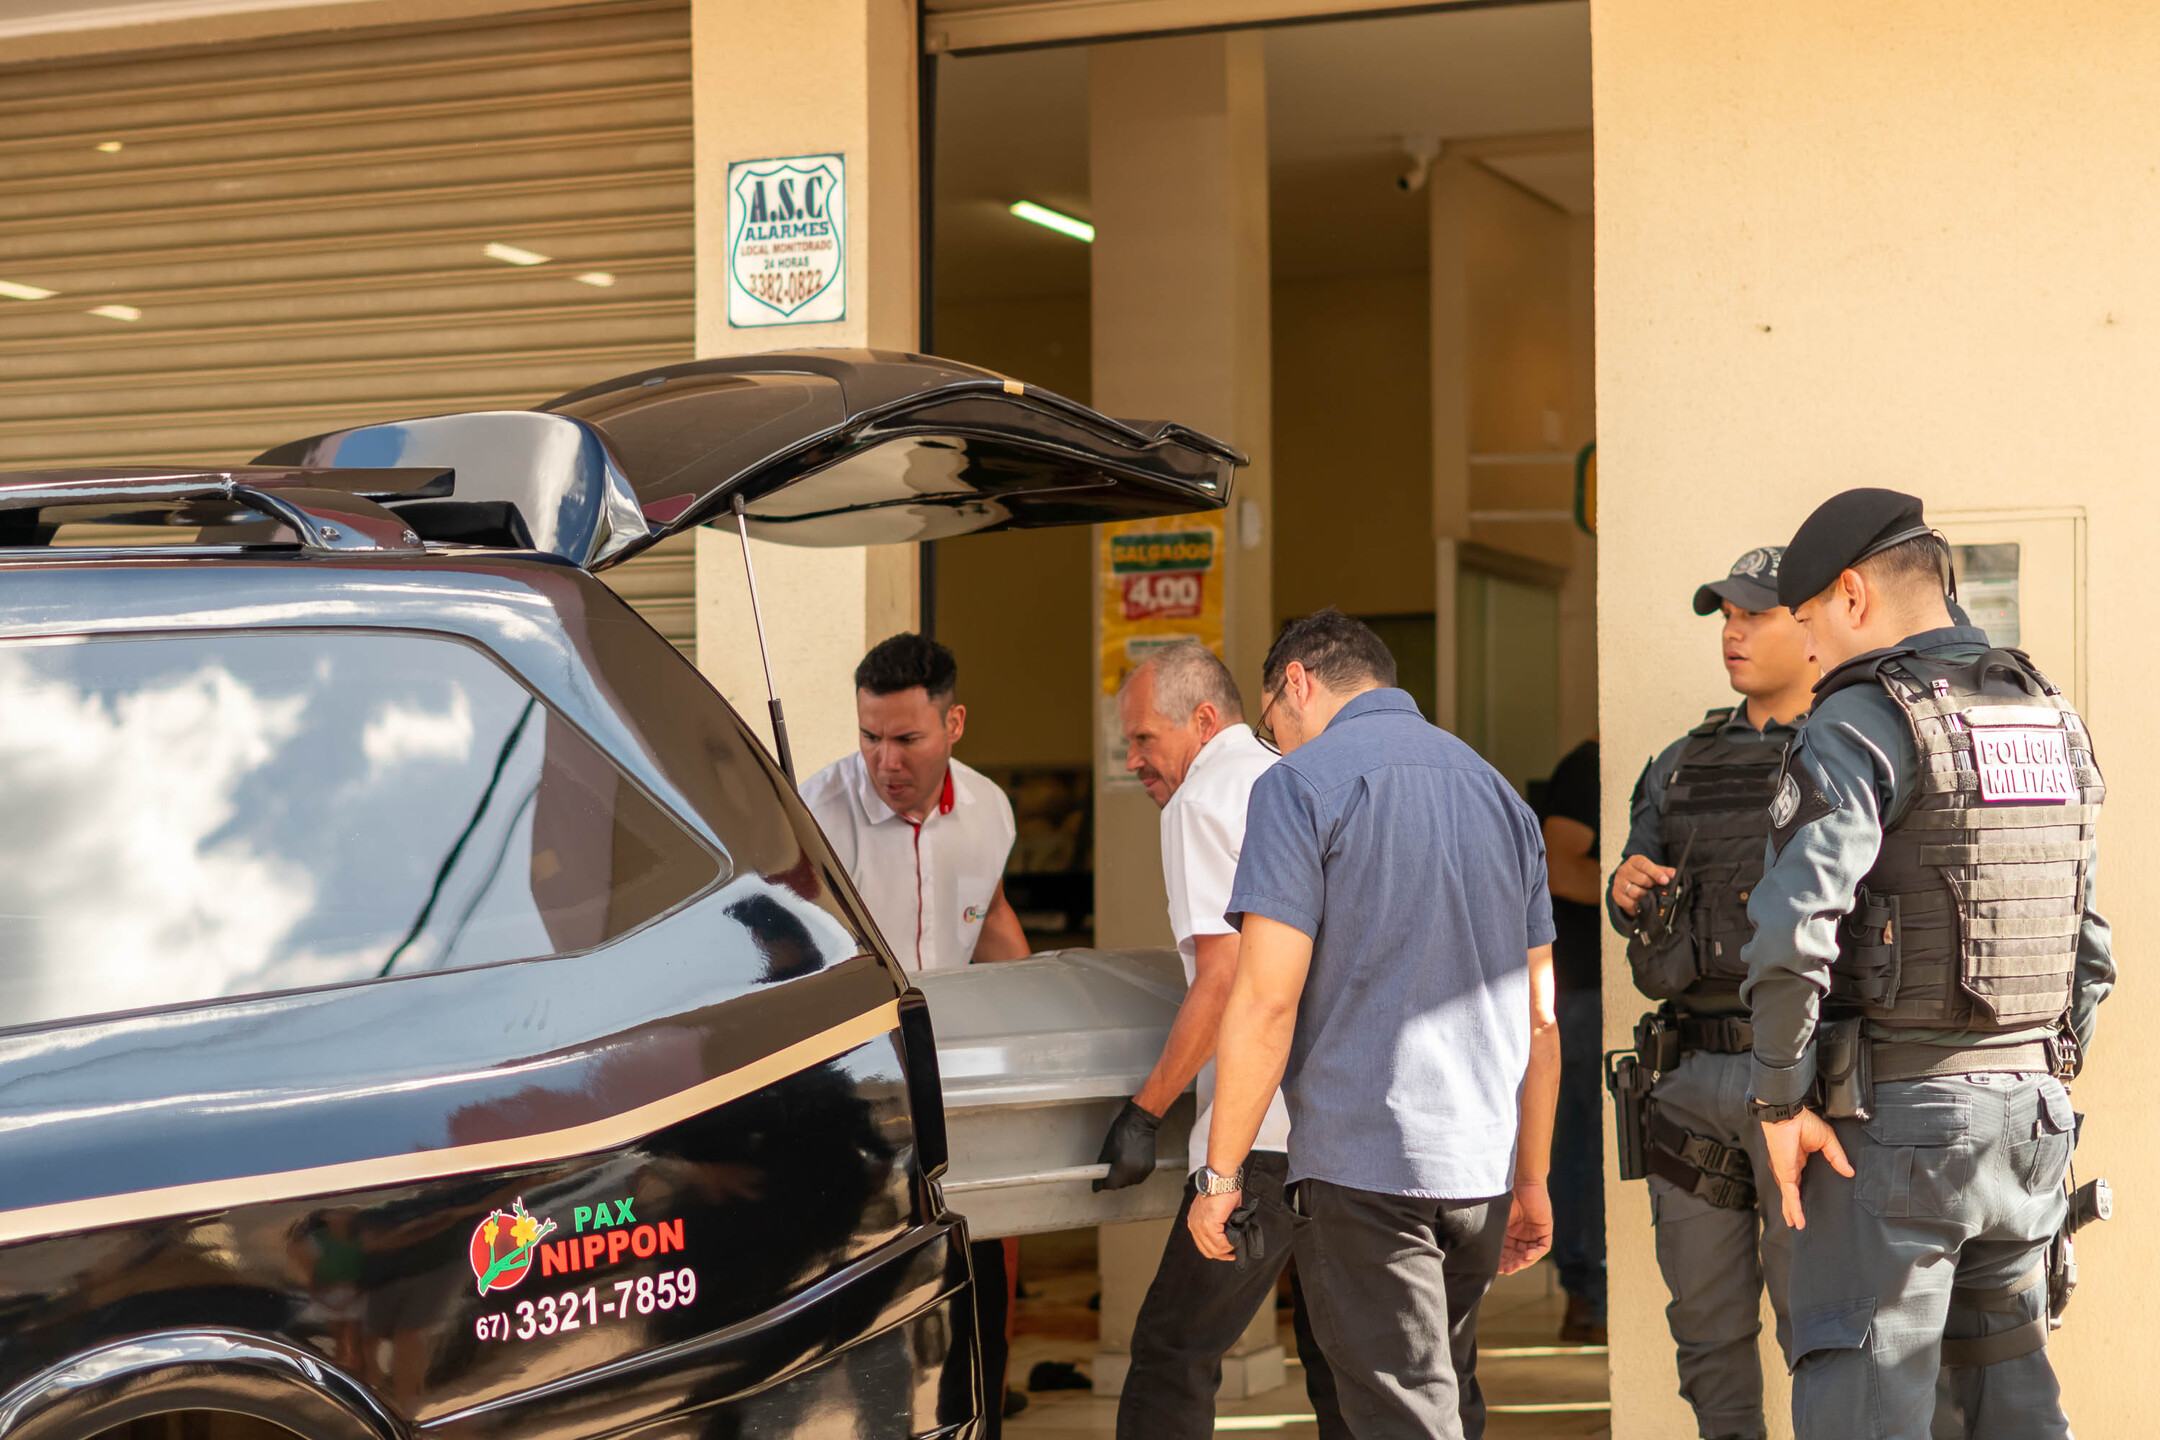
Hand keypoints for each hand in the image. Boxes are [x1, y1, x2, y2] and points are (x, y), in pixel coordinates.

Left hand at [1092, 1099, 1160, 1191]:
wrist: (1139, 1124)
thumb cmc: (1121, 1133)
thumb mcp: (1107, 1150)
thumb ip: (1102, 1168)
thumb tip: (1098, 1180)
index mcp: (1122, 1166)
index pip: (1110, 1184)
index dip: (1102, 1183)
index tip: (1098, 1182)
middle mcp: (1134, 1171)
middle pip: (1120, 1185)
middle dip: (1113, 1180)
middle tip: (1109, 1169)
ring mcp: (1143, 1170)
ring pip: (1129, 1182)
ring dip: (1123, 1178)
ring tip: (1120, 1164)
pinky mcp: (1150, 1168)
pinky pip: (1137, 1178)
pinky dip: (1132, 1174)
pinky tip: (1129, 1164)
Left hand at [1188, 1188, 1241, 1261]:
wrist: (1222, 1178)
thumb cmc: (1222, 1189)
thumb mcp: (1217, 1210)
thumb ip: (1220, 1224)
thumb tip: (1229, 1235)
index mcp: (1194, 1221)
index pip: (1202, 1245)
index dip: (1216, 1251)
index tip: (1227, 1252)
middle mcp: (1194, 1225)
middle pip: (1207, 1251)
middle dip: (1222, 1254)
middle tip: (1234, 1253)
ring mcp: (1200, 1225)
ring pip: (1214, 1249)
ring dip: (1227, 1249)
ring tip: (1236, 1243)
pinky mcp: (1209, 1224)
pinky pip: (1220, 1243)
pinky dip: (1229, 1244)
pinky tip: (1234, 1238)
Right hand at [1499, 1180, 1552, 1273]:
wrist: (1521, 1181)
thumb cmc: (1505, 1197)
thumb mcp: (1497, 1219)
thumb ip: (1492, 1234)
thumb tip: (1479, 1253)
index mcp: (1509, 1233)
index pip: (1506, 1252)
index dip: (1501, 1262)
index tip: (1495, 1268)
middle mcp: (1522, 1235)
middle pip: (1518, 1256)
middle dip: (1512, 1264)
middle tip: (1505, 1270)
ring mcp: (1534, 1233)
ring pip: (1530, 1255)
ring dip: (1523, 1262)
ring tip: (1515, 1266)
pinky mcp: (1545, 1229)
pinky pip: (1543, 1247)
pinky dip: (1535, 1253)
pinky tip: (1526, 1256)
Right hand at [1611, 855, 1673, 916]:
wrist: (1627, 883)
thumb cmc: (1642, 875)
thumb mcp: (1654, 870)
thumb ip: (1664, 872)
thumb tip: (1675, 874)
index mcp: (1634, 861)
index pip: (1645, 865)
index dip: (1656, 873)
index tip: (1665, 881)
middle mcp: (1624, 870)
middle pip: (1641, 879)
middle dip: (1651, 885)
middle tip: (1654, 887)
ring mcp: (1618, 882)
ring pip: (1635, 892)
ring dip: (1644, 895)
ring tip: (1647, 894)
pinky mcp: (1616, 894)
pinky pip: (1629, 902)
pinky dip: (1637, 903)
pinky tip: (1640, 901)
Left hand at [1760, 1109, 1854, 1229]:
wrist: (1789, 1115)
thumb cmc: (1804, 1122)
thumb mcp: (1826, 1141)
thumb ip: (1836, 1157)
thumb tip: (1849, 1172)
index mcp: (1800, 1159)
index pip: (1801, 1179)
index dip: (1802, 1191)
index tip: (1806, 1202)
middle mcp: (1791, 1167)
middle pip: (1793, 1191)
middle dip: (1793, 1206)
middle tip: (1796, 1220)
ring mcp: (1786, 1171)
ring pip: (1790, 1196)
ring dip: (1792, 1211)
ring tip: (1796, 1224)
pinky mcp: (1785, 1173)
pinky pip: (1790, 1194)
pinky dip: (1793, 1207)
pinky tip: (1796, 1218)